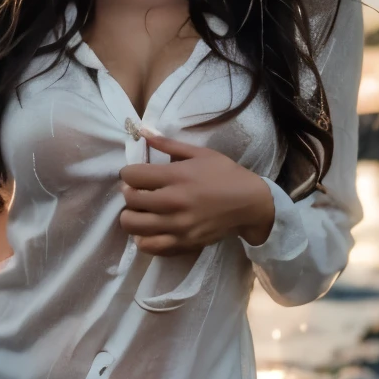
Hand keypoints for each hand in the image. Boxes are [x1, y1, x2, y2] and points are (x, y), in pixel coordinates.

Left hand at [119, 132, 274, 254]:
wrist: (250, 203)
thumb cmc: (225, 174)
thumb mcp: (200, 153)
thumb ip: (168, 144)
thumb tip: (142, 132)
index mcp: (176, 176)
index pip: (132, 176)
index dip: (128, 174)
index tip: (134, 175)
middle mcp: (173, 202)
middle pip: (130, 200)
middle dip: (129, 194)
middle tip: (138, 192)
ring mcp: (178, 226)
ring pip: (133, 226)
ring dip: (131, 217)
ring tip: (140, 212)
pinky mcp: (183, 243)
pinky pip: (149, 246)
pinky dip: (143, 239)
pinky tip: (149, 230)